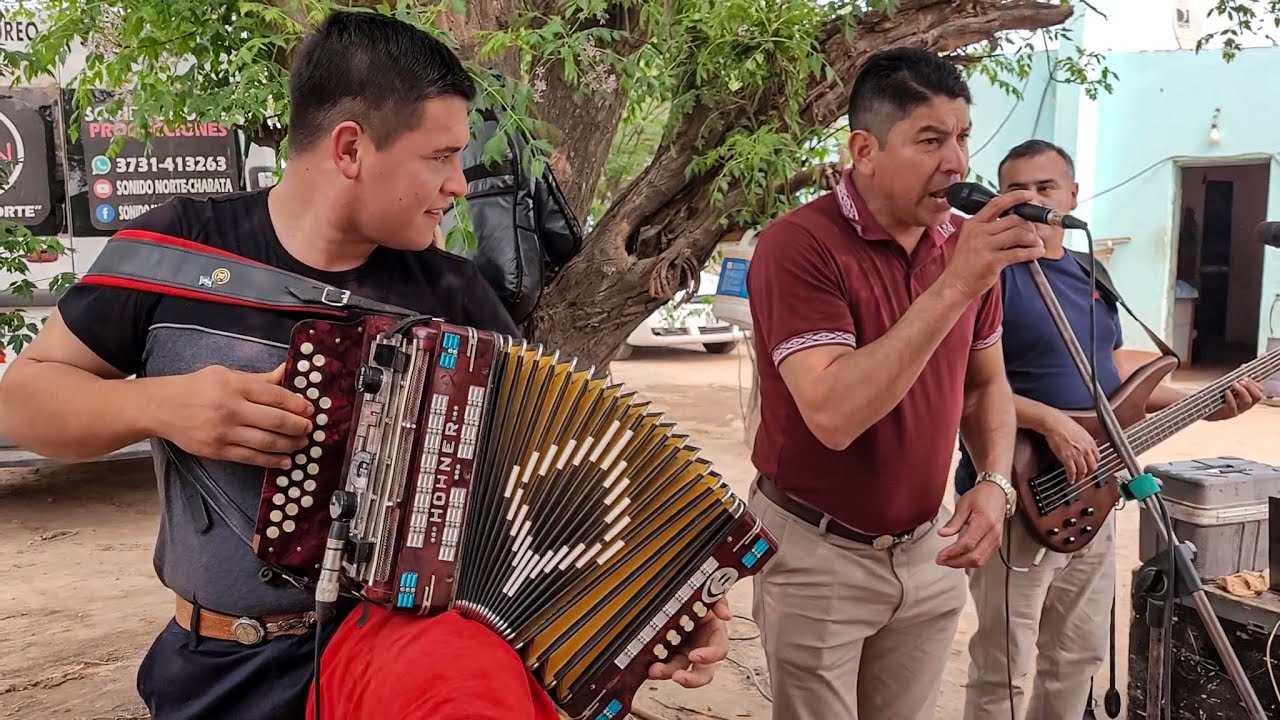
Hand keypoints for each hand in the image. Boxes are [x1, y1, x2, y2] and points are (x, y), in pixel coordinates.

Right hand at [144, 363, 313, 468]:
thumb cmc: (198, 387)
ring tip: (301, 443)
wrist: (163, 407)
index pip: (276, 396)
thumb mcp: (227, 374)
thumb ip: (259, 378)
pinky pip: (251, 458)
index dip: (297, 404)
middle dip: (298, 426)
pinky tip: (285, 460)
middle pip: (275, 420)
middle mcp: (231, 409)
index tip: (310, 410)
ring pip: (266, 442)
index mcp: (235, 386)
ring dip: (290, 444)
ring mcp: (224, 432)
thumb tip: (288, 371)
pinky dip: (272, 461)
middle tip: (309, 428)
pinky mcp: (217, 450)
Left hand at [648, 597, 730, 687]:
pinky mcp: (666, 654)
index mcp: (713, 635)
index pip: (718, 651)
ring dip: (667, 673)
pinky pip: (662, 664)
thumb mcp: (710, 593)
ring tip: (654, 671)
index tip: (694, 655)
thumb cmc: (697, 597)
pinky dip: (654, 667)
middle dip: (692, 679)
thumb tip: (726, 615)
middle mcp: (700, 648)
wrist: (679, 593)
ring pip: (679, 671)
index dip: (709, 656)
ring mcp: (683, 653)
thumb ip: (719, 601)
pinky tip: (645, 665)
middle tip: (678, 677)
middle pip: (702, 673)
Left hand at [937, 481, 1006, 568]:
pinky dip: (970, 562)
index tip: (941, 556)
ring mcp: (996, 540)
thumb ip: (953, 522)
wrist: (997, 493)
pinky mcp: (996, 544)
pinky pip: (984, 558)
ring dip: (962, 564)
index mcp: (985, 522)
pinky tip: (959, 559)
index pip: (968, 544)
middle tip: (941, 560)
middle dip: (956, 562)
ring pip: (980, 561)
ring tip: (947, 561)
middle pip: (975, 557)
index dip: (952, 552)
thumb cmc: (982, 496)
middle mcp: (993, 534)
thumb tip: (942, 534)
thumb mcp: (963, 504)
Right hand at [943, 189, 1045, 297]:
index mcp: (973, 224)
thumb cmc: (965, 265)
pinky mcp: (992, 261)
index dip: (1016, 197)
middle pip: (1014, 219)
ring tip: (1036, 245)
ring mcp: (984, 246)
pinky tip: (1036, 253)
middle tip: (1034, 234)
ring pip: (1019, 234)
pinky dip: (1033, 252)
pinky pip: (1019, 252)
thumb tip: (1017, 222)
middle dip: (1029, 226)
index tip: (1029, 195)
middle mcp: (978, 232)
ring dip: (1033, 239)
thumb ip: (990, 229)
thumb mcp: (972, 239)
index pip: (997, 203)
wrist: (954, 285)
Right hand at [1043, 412, 1098, 484]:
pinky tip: (1070, 480)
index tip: (1091, 466)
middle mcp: (1086, 450)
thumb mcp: (1080, 431)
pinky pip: (1072, 472)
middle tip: (1086, 475)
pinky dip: (1072, 478)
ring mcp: (1077, 455)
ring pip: (1083, 471)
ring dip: (1081, 478)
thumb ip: (1084, 440)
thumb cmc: (1064, 424)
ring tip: (1077, 480)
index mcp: (1090, 442)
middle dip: (1089, 473)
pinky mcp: (1067, 459)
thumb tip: (1084, 444)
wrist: (1055, 424)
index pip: (1097, 458)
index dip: (1094, 464)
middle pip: (1093, 467)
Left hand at [1207, 379, 1264, 420]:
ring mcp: (1237, 411)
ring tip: (1234, 384)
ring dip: (1242, 391)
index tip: (1246, 376)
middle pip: (1258, 397)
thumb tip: (1243, 366)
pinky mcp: (1227, 414)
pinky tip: (1226, 392)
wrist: (1203, 408)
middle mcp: (1245, 405)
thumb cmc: (1217, 396)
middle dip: (1251, 387)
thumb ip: (1236, 378)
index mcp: (1247, 398)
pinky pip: (1233, 407)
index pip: (1259, 391)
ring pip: (1247, 402)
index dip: (1255, 384)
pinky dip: (1230, 398)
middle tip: (1241, 380)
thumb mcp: (1228, 386)